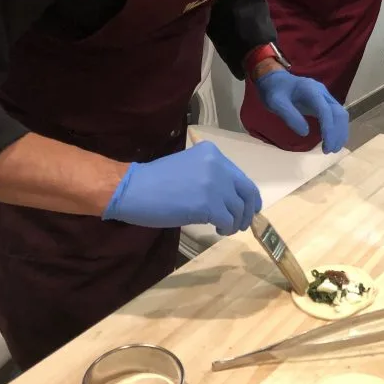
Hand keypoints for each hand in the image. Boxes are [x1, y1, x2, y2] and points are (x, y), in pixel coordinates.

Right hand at [103, 142, 260, 234]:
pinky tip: (218, 230)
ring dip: (236, 222)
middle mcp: (218, 165)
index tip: (247, 207)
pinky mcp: (208, 205)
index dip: (247, 195)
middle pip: (247, 192)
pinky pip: (228, 220)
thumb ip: (209, 176)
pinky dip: (226, 228)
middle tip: (242, 223)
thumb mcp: (188, 166)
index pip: (241, 177)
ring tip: (225, 228)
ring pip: (239, 209)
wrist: (134, 189)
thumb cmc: (155, 180)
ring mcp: (214, 185)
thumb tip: (227, 196)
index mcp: (213, 153)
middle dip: (249, 210)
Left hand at [255, 70, 348, 152]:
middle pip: (338, 112)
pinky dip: (337, 128)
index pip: (325, 110)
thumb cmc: (274, 91)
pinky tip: (333, 139)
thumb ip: (290, 116)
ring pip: (340, 114)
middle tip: (331, 151)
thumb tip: (305, 133)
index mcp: (310, 90)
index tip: (327, 146)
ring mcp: (325, 96)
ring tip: (333, 148)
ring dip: (340, 132)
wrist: (274, 79)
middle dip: (337, 133)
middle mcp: (322, 92)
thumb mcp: (276, 103)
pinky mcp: (324, 102)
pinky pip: (336, 115)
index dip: (329, 129)